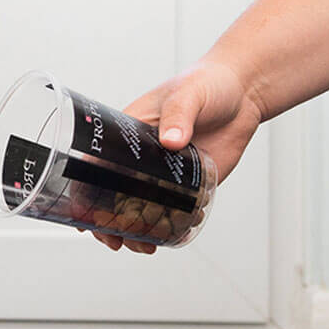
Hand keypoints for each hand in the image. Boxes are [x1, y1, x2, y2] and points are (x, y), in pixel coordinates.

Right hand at [93, 60, 262, 252]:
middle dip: (110, 223)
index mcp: (127, 135)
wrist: (244, 92)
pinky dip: (173, 225)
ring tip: (146, 245)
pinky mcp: (191, 182)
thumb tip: (172, 141)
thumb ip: (179, 115)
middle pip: (115, 196)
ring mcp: (165, 172)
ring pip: (143, 208)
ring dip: (140, 230)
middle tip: (117, 240)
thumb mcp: (187, 93)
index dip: (85, 195)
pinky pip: (176, 209)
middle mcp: (142, 158)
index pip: (96, 167)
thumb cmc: (206, 83)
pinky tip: (175, 234)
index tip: (83, 218)